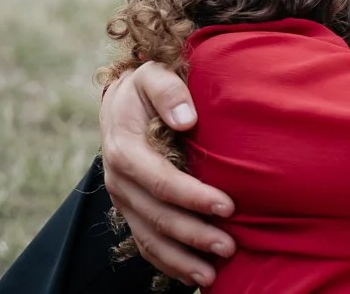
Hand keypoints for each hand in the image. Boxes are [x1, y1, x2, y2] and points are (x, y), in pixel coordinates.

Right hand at [100, 63, 236, 286]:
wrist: (123, 99)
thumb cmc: (147, 86)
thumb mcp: (154, 76)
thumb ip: (169, 92)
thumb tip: (187, 119)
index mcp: (125, 150)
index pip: (162, 181)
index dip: (194, 197)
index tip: (228, 206)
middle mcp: (119, 181)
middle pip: (158, 217)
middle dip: (194, 235)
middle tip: (229, 247)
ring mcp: (124, 199)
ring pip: (150, 238)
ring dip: (181, 259)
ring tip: (213, 276)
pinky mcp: (131, 209)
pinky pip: (145, 243)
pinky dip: (167, 263)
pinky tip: (192, 277)